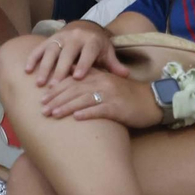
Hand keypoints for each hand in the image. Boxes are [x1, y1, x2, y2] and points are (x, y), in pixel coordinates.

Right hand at [25, 21, 128, 86]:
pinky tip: (27, 71)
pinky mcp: (49, 39)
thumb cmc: (97, 46)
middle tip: (54, 86)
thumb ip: (114, 65)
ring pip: (51, 52)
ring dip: (45, 67)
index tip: (77, 77)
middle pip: (67, 53)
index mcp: (91, 40)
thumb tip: (126, 75)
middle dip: (60, 69)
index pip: (87, 52)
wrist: (84, 28)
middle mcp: (75, 36)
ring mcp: (60, 37)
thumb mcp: (107, 52)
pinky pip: (39, 48)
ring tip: (40, 83)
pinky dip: (32, 58)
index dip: (83, 64)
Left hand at [42, 68, 161, 129]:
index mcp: (99, 76)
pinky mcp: (118, 107)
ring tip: (53, 114)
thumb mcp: (108, 84)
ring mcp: (110, 95)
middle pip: (74, 89)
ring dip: (66, 107)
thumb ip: (91, 81)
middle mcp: (102, 82)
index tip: (43, 97)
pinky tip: (76, 118)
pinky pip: (100, 110)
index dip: (56, 88)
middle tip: (42, 109)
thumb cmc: (128, 95)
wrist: (152, 101)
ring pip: (83, 99)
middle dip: (56, 99)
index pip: (73, 79)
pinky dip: (87, 113)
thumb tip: (70, 81)